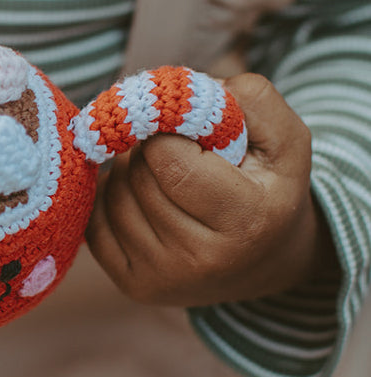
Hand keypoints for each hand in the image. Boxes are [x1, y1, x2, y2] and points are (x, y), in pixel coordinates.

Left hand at [86, 73, 337, 306]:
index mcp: (246, 220)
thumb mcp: (283, 136)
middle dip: (149, 151)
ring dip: (128, 172)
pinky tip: (143, 198)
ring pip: (112, 196)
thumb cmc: (269, 185)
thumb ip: (247, 98)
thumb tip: (174, 90)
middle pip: (137, 177)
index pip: (168, 159)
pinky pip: (94, 221)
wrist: (266, 258)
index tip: (184, 131)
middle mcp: (203, 260)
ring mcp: (163, 278)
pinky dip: (110, 199)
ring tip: (165, 176)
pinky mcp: (133, 285)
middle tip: (176, 153)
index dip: (166, 132)